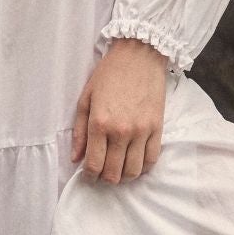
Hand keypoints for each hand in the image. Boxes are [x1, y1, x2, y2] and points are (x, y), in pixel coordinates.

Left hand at [72, 39, 168, 183]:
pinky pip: (151, 159)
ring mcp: (142, 131)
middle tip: (102, 173)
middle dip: (105, 178)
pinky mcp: (157, 128)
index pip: (94, 164)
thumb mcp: (86, 99)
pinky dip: (142, 168)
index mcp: (99, 123)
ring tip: (118, 170)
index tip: (88, 175)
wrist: (139, 56)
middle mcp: (121, 131)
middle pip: (113, 173)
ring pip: (133, 171)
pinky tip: (134, 163)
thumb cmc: (109, 74)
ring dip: (123, 177)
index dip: (89, 176)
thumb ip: (79, 131)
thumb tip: (76, 158)